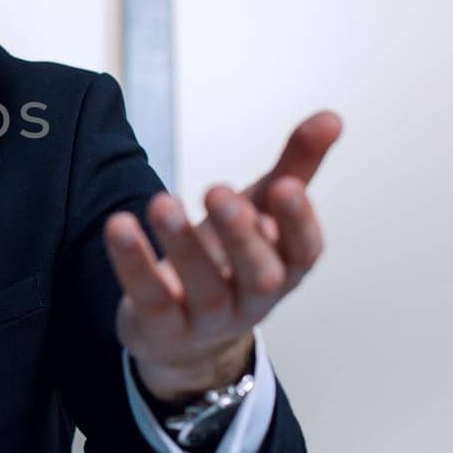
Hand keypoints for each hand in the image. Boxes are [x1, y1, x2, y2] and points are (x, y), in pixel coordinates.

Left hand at [104, 111, 342, 405]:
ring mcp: (208, 320)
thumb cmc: (229, 260)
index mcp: (284, 269)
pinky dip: (134, 263)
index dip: (299, 223)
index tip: (285, 186)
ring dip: (184, 245)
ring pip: (204, 289)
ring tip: (162, 202)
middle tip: (217, 191)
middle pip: (260, 276)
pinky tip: (120, 226)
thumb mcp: (260, 211)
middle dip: (241, 234)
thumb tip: (332, 117)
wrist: (182, 335)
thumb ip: (294, 167)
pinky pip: (150, 299)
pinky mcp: (162, 329)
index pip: (305, 253)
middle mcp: (252, 301)